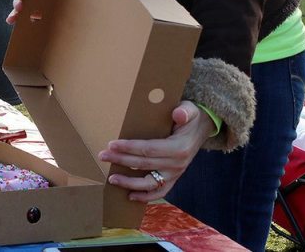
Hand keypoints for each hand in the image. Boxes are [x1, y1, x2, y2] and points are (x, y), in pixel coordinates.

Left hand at [97, 100, 214, 201]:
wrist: (202, 129)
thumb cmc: (190, 117)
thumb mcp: (190, 109)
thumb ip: (185, 111)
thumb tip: (178, 114)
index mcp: (178, 148)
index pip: (148, 149)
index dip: (129, 148)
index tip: (112, 144)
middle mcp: (177, 164)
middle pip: (144, 165)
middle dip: (121, 160)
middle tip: (103, 156)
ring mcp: (175, 174)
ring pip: (150, 183)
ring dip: (129, 183)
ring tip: (111, 179)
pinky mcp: (173, 179)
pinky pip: (159, 192)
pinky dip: (145, 196)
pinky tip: (130, 196)